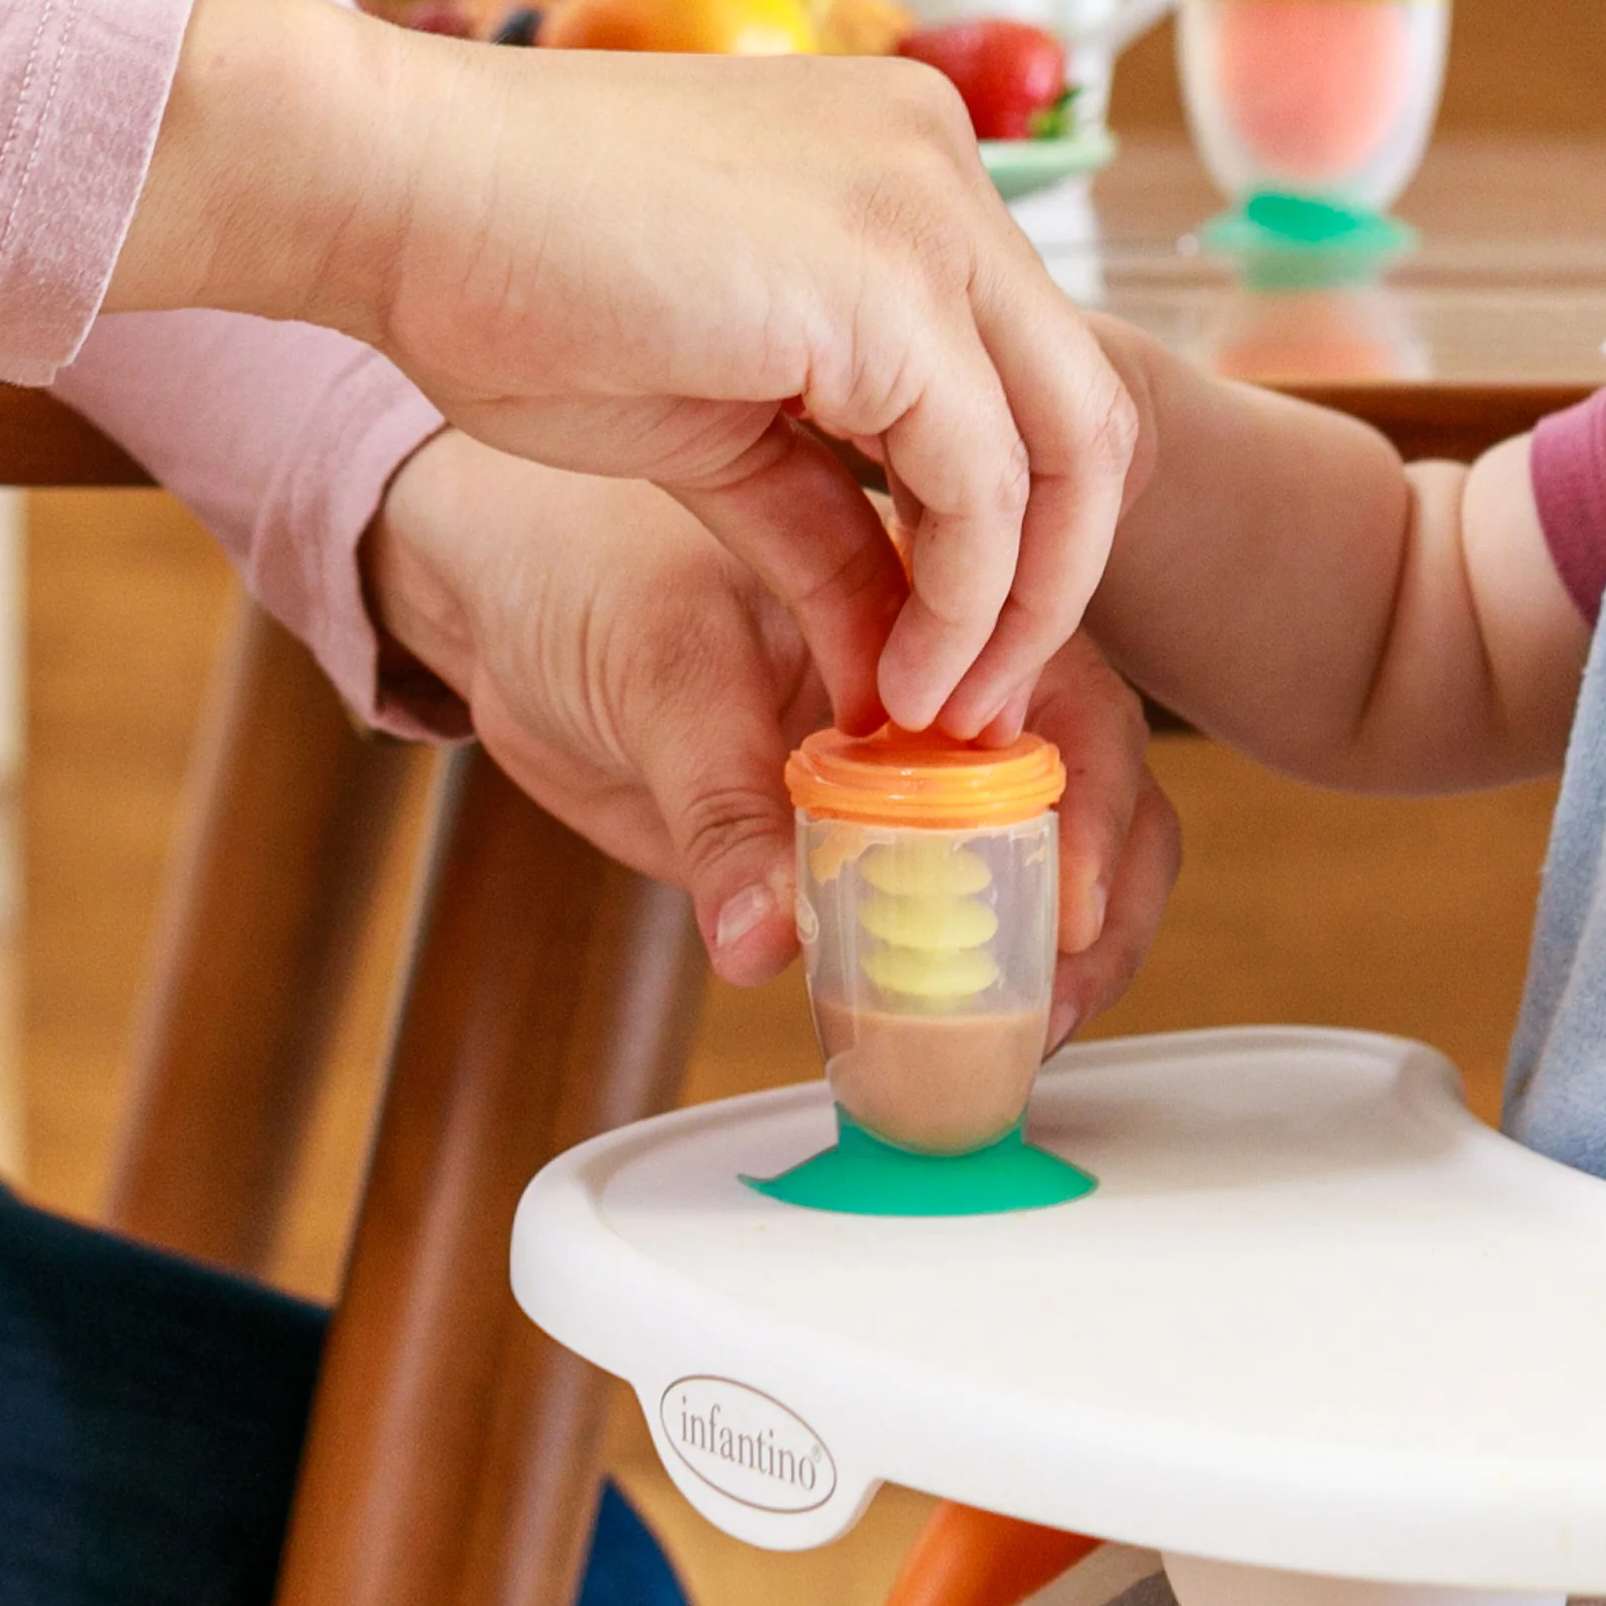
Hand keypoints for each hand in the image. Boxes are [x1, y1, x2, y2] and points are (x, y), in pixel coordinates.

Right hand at [114, 0, 1139, 732]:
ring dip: (1012, 613)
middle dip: (1051, 582)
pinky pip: (980, 484)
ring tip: (929, 714)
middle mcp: (947, 167)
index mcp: (913, 163)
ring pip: (1064, 449)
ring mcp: (930, 213)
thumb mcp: (718, 412)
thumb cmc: (510, 277)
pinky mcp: (890, 286)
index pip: (1033, 366)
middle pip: (1085, 407)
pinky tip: (885, 680)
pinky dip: (955, 605)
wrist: (381, 185)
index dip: (1022, 528)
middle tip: (976, 706)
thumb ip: (828, 509)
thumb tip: (896, 654)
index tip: (959, 652)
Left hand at [366, 428, 1178, 1027]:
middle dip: (1100, 902)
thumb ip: (724, 803)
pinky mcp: (849, 846)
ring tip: (1016, 1038)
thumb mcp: (662, 669)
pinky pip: (930, 919)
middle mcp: (948, 685)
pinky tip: (937, 1038)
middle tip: (1053, 1002)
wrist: (504, 599)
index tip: (1066, 906)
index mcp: (941, 600)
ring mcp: (908, 771)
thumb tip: (764, 937)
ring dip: (1051, 956)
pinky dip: (957, 984)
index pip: (1067, 697)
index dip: (1090, 806)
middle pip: (1091, 790)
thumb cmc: (591, 566)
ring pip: (1039, 863)